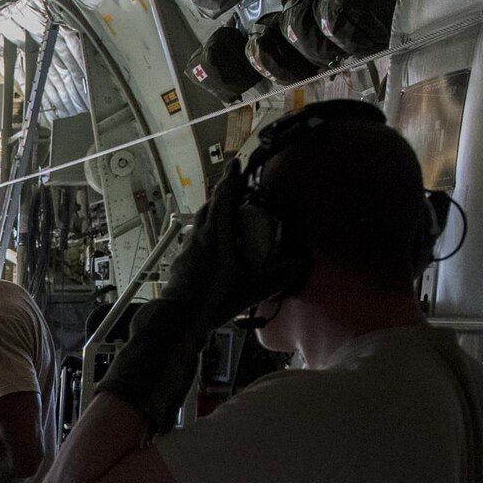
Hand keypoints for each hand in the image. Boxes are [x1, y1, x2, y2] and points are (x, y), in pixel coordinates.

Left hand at [158, 162, 295, 332]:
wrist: (177, 319)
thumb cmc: (213, 299)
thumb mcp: (252, 289)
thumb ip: (280, 275)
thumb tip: (305, 263)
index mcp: (216, 233)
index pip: (224, 197)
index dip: (231, 179)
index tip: (235, 164)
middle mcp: (199, 235)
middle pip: (210, 206)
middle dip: (222, 194)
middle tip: (235, 189)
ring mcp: (187, 248)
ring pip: (200, 222)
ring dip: (212, 213)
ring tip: (225, 216)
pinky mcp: (180, 261)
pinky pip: (194, 239)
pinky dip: (204, 233)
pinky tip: (212, 246)